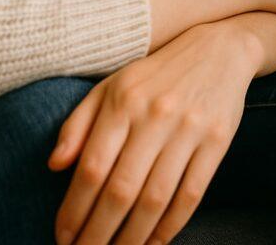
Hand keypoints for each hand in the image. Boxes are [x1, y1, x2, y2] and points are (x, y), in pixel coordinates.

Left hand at [48, 22, 260, 244]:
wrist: (221, 49)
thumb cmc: (157, 73)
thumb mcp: (111, 85)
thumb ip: (78, 123)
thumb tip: (55, 165)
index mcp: (123, 102)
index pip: (92, 168)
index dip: (74, 210)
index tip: (63, 237)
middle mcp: (155, 115)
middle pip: (121, 190)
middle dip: (98, 233)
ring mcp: (189, 129)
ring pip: (156, 198)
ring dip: (133, 236)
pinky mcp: (218, 140)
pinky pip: (192, 193)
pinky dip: (172, 224)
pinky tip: (156, 241)